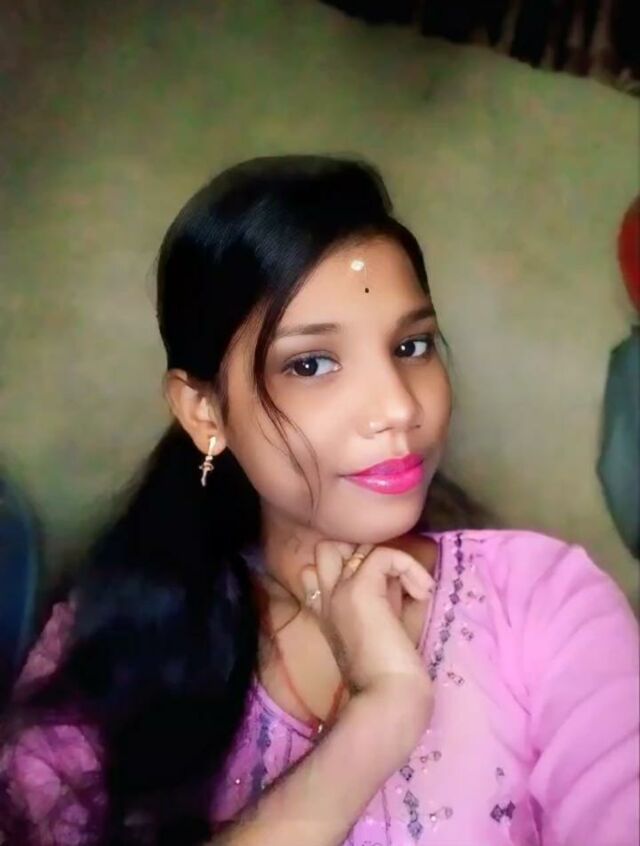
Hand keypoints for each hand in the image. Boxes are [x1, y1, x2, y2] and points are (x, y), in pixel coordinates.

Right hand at [299, 541, 434, 713]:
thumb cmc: (392, 674)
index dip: (355, 566)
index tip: (390, 588)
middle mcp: (327, 597)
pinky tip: (422, 592)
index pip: (321, 566)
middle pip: (331, 547)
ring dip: (392, 558)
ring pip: (356, 544)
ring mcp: (339, 592)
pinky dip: (409, 566)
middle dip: (367, 554)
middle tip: (395, 580)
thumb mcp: (387, 628)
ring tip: (413, 588)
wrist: (389, 699)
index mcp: (328, 610)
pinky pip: (384, 554)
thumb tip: (402, 576)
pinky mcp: (359, 589)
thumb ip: (387, 600)